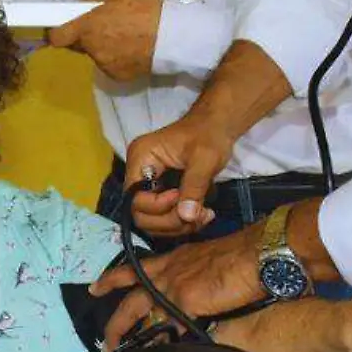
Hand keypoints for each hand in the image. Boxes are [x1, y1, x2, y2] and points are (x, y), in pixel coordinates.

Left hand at [45, 0, 162, 81]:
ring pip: (96, 54)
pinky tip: (133, 48)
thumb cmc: (146, 9)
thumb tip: (83, 2)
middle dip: (85, 35)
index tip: (64, 26)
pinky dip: (117, 57)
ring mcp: (104, 65)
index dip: (58, 31)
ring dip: (104, 46)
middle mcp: (92, 49)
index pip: (57, 37)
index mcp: (87, 26)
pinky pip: (110, 64)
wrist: (173, 37)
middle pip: (78, 45)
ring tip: (126, 35)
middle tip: (105, 24)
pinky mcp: (118, 76)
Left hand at [90, 225, 265, 348]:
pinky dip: (164, 345)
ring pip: (143, 317)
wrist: (255, 254)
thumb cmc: (240, 254)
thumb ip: (192, 278)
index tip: (95, 288)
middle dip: (117, 323)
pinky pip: (169, 331)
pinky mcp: (184, 304)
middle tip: (107, 342)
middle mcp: (167, 274)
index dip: (113, 279)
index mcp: (173, 261)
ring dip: (133, 338)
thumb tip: (192, 296)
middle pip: (132, 300)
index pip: (136, 269)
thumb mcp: (206, 262)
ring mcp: (173, 289)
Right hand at [121, 115, 232, 235]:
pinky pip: (163, 216)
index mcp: (141, 158)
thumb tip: (186, 216)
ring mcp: (148, 183)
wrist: (216, 126)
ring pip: (152, 221)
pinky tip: (201, 214)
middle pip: (141, 214)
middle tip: (197, 215)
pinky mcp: (160, 191)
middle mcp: (138, 172)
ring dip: (178, 224)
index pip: (135, 198)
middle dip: (170, 221)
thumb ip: (194, 186)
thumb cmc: (209, 135)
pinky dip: (181, 221)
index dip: (159, 206)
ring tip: (204, 215)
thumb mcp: (205, 159)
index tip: (183, 197)